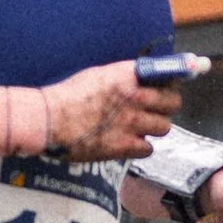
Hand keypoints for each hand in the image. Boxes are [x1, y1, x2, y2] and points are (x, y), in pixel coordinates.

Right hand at [40, 60, 180, 160]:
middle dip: (167, 106)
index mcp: (127, 75)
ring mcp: (131, 123)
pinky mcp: (124, 145)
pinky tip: (130, 142)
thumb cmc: (67, 96)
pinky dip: (141, 147)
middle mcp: (134, 97)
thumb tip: (143, 78)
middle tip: (157, 109)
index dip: (174, 80)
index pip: (168, 73)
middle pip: (172, 103)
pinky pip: (148, 149)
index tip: (174, 83)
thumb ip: (124, 76)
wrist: (48, 120)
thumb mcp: (98, 75)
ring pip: (164, 127)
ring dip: (154, 127)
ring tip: (141, 126)